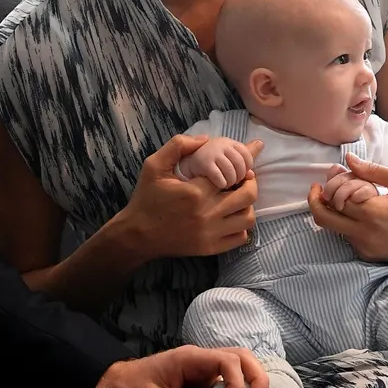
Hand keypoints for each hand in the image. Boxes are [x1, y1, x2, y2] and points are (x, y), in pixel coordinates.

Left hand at [93, 345, 269, 387]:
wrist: (110, 387)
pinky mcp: (198, 383)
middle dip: (255, 378)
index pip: (228, 360)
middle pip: (240, 358)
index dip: (237, 384)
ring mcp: (200, 370)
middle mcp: (199, 360)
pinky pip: (220, 387)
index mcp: (189, 358)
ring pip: (235, 370)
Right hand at [119, 135, 260, 258]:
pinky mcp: (210, 248)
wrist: (137, 235)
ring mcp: (210, 234)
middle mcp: (207, 214)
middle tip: (244, 178)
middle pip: (247, 195)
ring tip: (238, 198)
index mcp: (195, 192)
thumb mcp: (154, 165)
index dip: (242, 164)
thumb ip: (178, 146)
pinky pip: (240, 238)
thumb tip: (206, 139)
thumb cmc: (146, 198)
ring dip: (247, 205)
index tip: (245, 159)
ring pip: (248, 218)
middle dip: (250, 182)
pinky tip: (232, 217)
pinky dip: (242, 226)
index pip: (232, 173)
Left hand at [308, 153, 387, 263]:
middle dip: (316, 201)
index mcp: (373, 212)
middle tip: (317, 189)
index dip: (332, 183)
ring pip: (333, 229)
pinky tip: (358, 212)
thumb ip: (373, 170)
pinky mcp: (369, 256)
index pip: (336, 196)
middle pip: (323, 218)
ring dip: (332, 212)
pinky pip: (347, 238)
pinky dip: (345, 224)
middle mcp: (365, 234)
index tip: (334, 173)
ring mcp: (365, 248)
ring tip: (344, 197)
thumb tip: (347, 159)